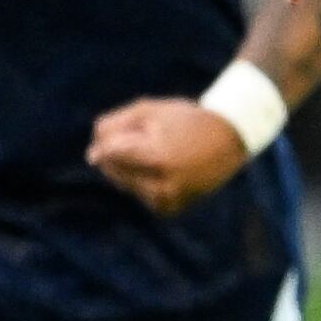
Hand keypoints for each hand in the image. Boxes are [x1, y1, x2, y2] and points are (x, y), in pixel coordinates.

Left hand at [85, 96, 247, 215]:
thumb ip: (112, 128)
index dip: (109, 140)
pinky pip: (136, 192)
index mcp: (157, 159)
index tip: (129, 131)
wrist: (228, 139)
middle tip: (153, 138)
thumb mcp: (146, 111)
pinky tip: (164, 167)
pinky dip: (141, 179)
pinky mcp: (169, 210)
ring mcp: (167, 202)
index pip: (108, 153)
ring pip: (121, 182)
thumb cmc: (184, 119)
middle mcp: (163, 187)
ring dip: (130, 165)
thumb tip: (92, 157)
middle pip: (112, 168)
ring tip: (161, 152)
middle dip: (121, 151)